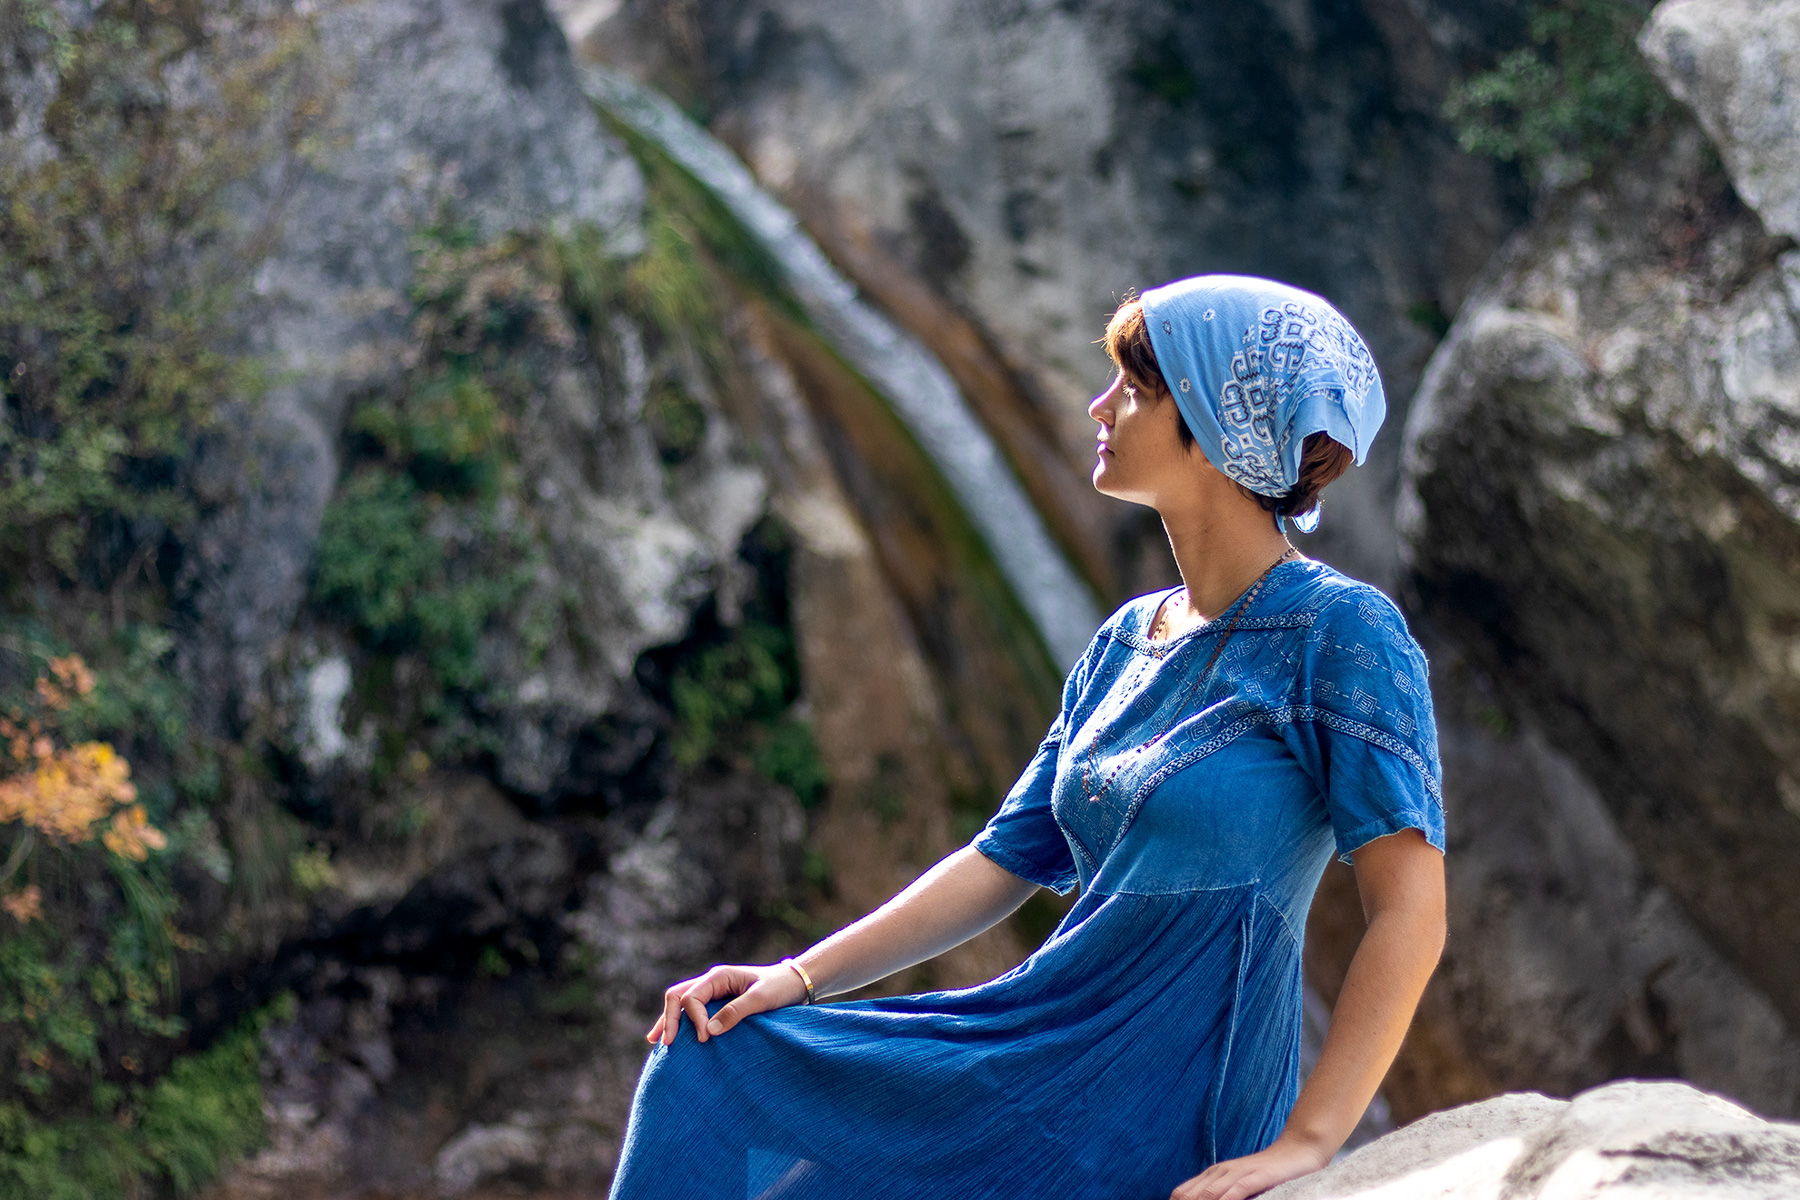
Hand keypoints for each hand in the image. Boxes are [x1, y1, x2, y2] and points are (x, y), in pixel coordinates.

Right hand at [646, 962, 809, 1046]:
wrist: (794, 983)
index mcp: (719, 976)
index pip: (692, 998)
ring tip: (655, 1041)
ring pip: (681, 1002)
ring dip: (669, 1020)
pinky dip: (680, 1021)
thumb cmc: (780, 988)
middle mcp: (712, 981)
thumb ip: (736, 1012)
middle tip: (666, 1044)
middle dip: (669, 1019)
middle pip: (678, 996)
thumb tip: (709, 1031)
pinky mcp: (718, 1001)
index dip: (693, 1019)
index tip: (706, 1039)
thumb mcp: (761, 1000)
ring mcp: (713, 990)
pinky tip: (672, 1036)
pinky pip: (692, 1009)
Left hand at [1171, 1134, 1330, 1199]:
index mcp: (1213, 1175)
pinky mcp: (1258, 1176)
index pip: (1182, 1193)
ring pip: (1210, 1193)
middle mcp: (1221, 1172)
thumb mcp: (1237, 1185)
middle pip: (1191, 1195)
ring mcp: (1239, 1172)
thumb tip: (1202, 1199)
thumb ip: (1219, 1193)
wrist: (1296, 1153)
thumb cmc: (1266, 1174)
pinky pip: (1238, 1189)